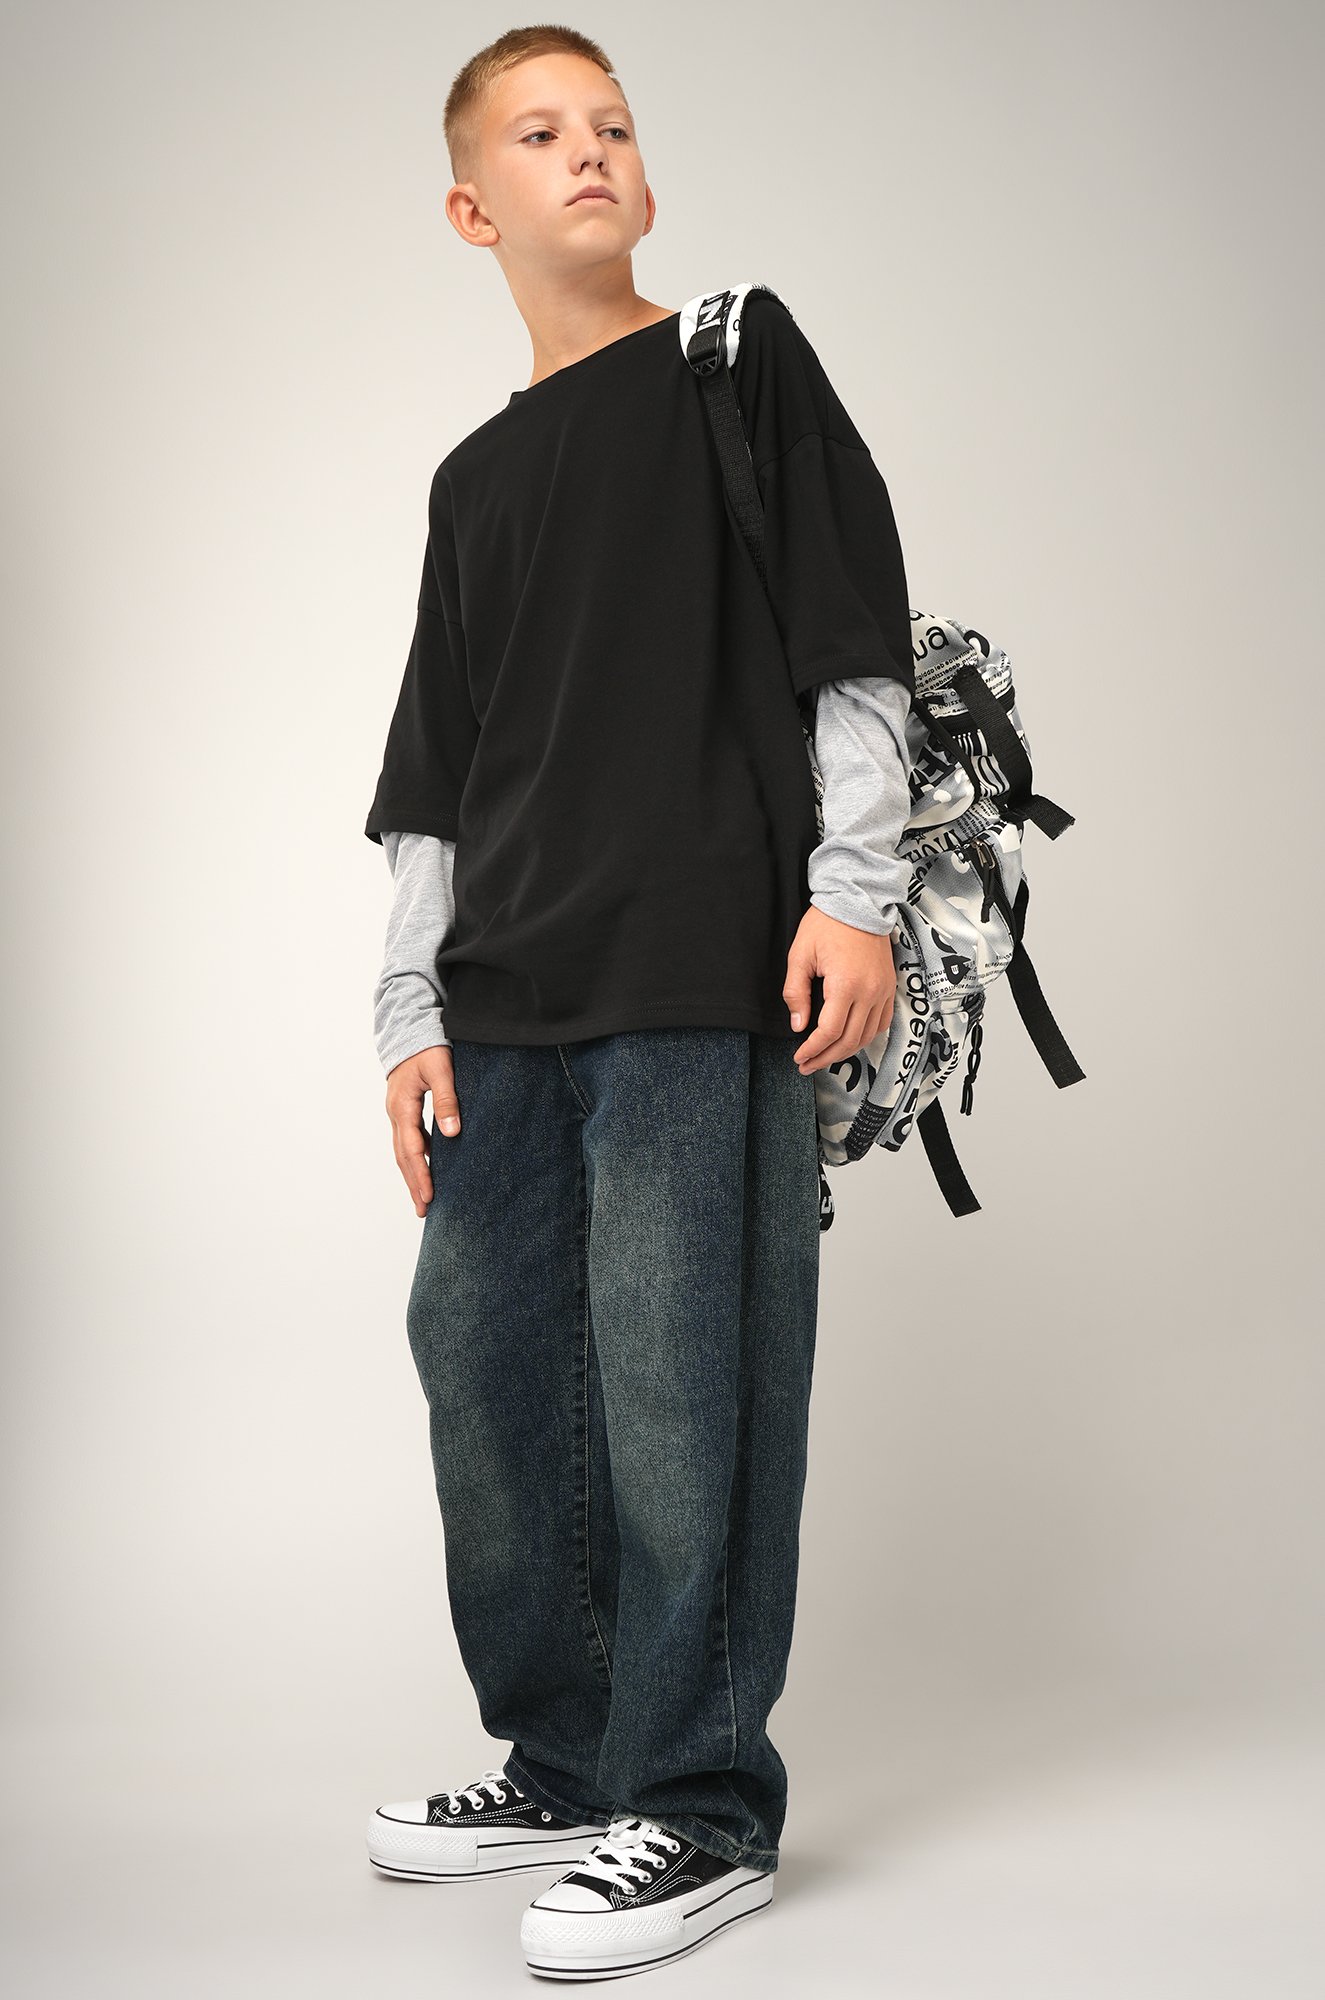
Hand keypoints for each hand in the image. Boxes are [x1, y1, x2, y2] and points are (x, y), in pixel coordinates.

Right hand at [385, 1045, 461, 1216]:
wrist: (410, 1027)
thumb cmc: (427, 1046)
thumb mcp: (441, 1069)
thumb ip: (447, 1100)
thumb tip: (452, 1133)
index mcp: (403, 1106)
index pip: (412, 1149)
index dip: (420, 1174)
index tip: (429, 1196)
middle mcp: (396, 1113)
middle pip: (403, 1156)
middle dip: (414, 1183)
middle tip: (423, 1211)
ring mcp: (398, 1112)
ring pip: (404, 1150)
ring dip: (413, 1174)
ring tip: (424, 1199)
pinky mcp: (405, 1110)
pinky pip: (409, 1140)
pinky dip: (417, 1158)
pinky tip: (428, 1169)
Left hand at [784, 905, 896, 1074]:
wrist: (858, 901)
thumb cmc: (827, 924)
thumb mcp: (800, 955)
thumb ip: (796, 993)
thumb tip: (798, 1025)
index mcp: (845, 985)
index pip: (829, 1032)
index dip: (813, 1050)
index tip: (799, 1057)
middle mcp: (869, 992)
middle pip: (850, 1041)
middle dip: (826, 1058)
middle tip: (807, 1065)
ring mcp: (883, 991)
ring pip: (868, 1036)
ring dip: (846, 1052)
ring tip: (825, 1057)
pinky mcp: (890, 987)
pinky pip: (882, 1022)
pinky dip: (865, 1036)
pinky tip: (849, 1039)